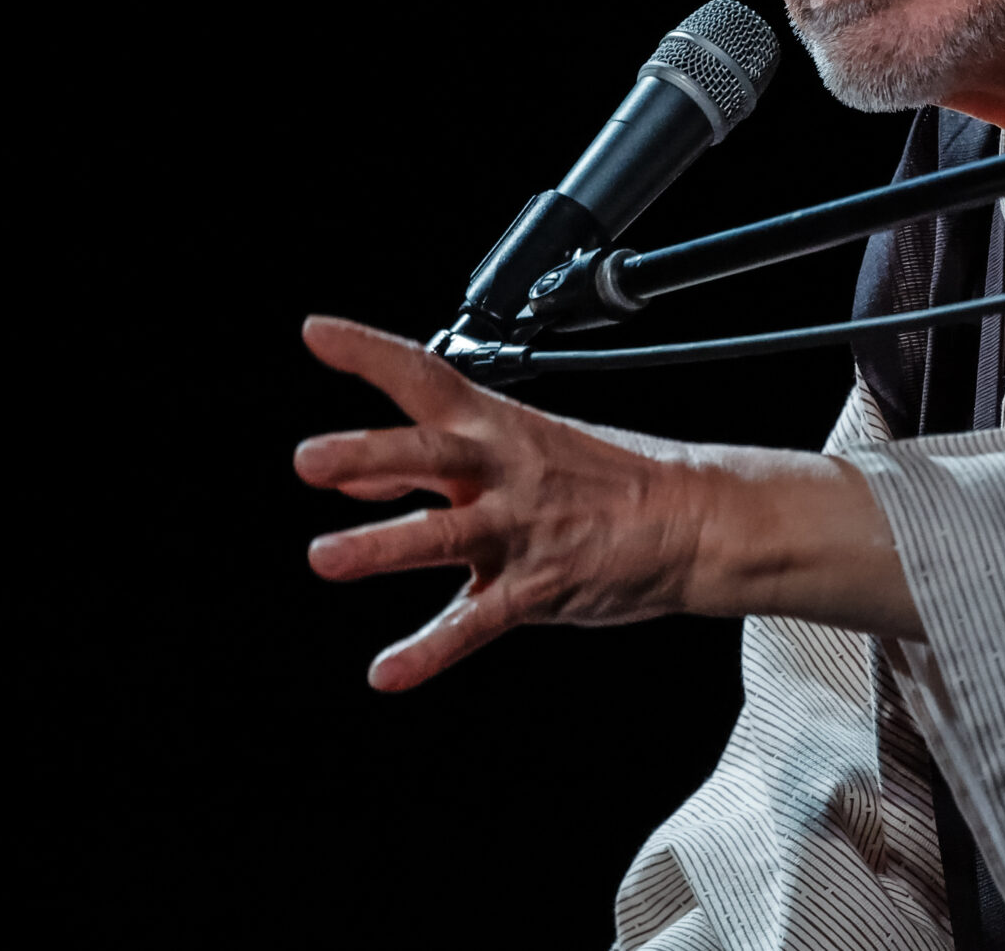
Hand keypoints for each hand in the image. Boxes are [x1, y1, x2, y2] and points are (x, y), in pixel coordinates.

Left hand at [293, 315, 920, 690]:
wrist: (695, 517)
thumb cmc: (608, 480)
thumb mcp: (523, 448)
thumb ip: (433, 463)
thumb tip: (355, 475)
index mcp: (498, 428)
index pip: (425, 375)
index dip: (368, 351)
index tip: (316, 332)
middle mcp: (503, 472)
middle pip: (428, 453)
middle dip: (367, 455)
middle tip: (309, 459)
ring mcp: (520, 529)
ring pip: (443, 534)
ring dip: (381, 545)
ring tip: (327, 558)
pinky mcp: (537, 587)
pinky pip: (475, 621)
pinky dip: (429, 650)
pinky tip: (387, 671)